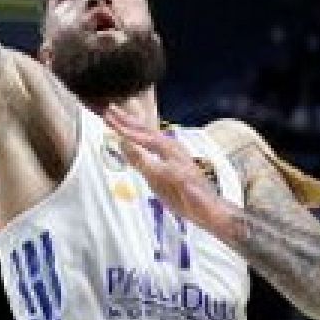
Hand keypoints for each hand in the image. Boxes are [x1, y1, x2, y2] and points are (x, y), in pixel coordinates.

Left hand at [104, 105, 230, 237]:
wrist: (210, 211)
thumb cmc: (184, 194)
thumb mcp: (156, 177)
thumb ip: (141, 161)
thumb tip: (122, 145)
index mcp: (168, 150)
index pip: (144, 133)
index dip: (126, 123)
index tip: (109, 113)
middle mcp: (175, 151)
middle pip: (149, 133)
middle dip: (129, 121)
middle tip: (110, 109)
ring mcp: (181, 163)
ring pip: (158, 144)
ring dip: (140, 135)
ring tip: (121, 128)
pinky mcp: (185, 178)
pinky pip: (167, 168)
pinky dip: (153, 162)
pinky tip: (142, 157)